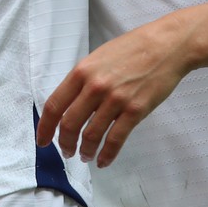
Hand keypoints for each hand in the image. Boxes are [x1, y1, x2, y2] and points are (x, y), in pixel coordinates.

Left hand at [36, 14, 193, 166]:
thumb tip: (70, 104)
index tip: (42, 140)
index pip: (55, 105)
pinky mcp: (135, 111)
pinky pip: (115, 139)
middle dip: (64, 143)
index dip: (45, 127)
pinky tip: (103, 161)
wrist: (165, 46)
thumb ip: (83, 80)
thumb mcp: (98, 57)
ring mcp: (115, 99)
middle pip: (69, 124)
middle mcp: (95, 86)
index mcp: (82, 71)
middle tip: (66, 151)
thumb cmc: (132, 49)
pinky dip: (107, 155)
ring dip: (85, 151)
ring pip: (91, 135)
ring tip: (85, 156)